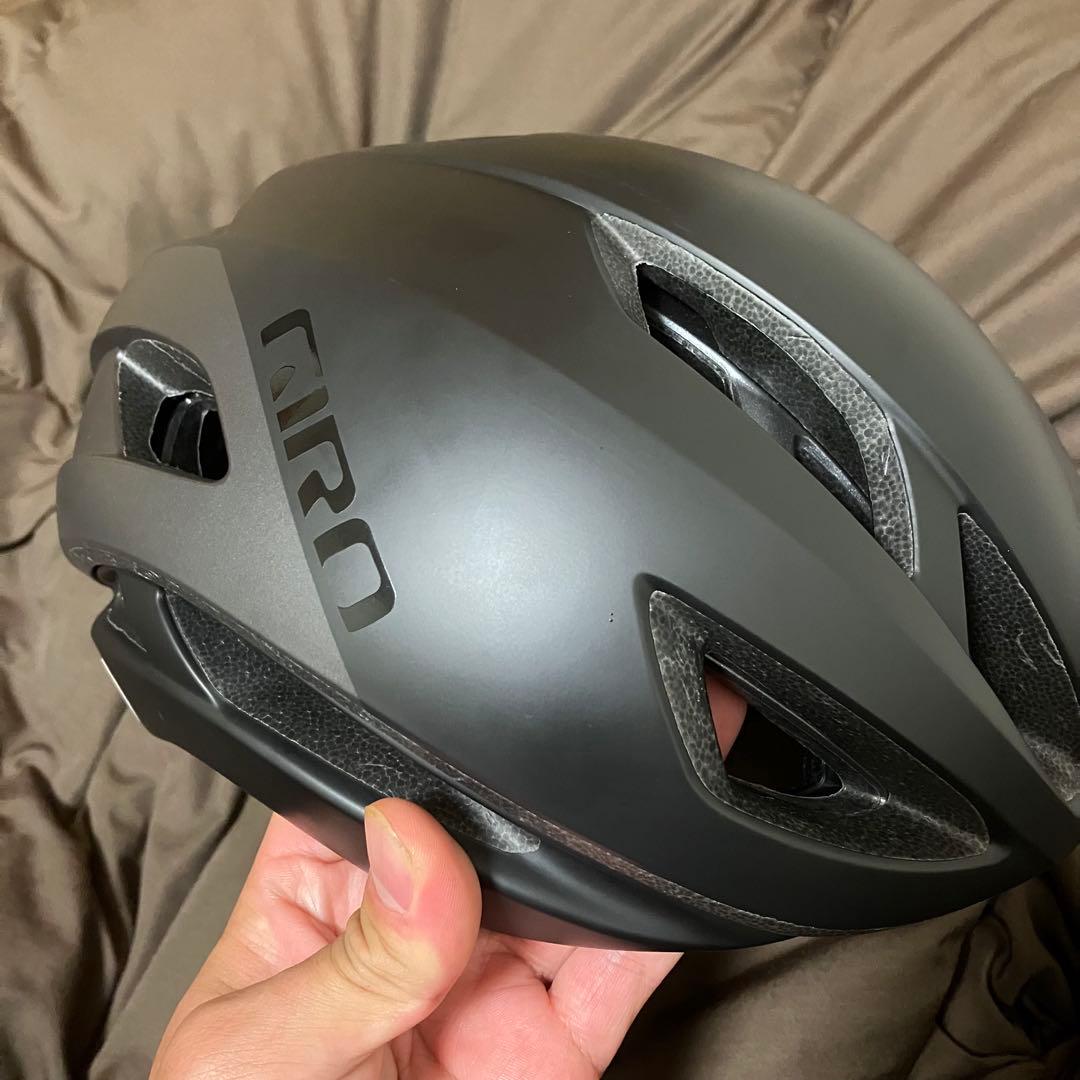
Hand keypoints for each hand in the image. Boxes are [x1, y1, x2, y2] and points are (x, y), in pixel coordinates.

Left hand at [149, 801, 679, 1078]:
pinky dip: (649, 931)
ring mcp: (488, 984)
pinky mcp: (555, 1042)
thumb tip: (413, 840)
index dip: (419, 761)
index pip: (374, 801)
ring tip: (618, 822)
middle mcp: (413, 930)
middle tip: (562, 769)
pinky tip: (659, 892)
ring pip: (557, 894)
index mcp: (319, 904)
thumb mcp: (263, 1061)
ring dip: (594, 857)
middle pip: (483, 835)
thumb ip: (349, 962)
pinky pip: (615, 973)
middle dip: (524, 804)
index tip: (467, 725)